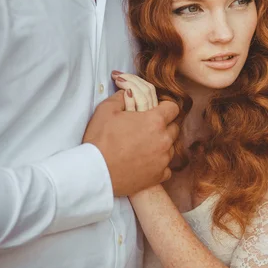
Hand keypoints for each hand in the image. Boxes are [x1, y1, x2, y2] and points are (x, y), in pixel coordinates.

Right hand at [82, 73, 178, 196]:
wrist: (94, 172)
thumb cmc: (99, 140)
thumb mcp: (106, 110)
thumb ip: (122, 96)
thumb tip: (129, 91)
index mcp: (155, 121)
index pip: (173, 108)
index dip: (164, 108)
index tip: (154, 111)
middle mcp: (164, 140)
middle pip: (174, 128)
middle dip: (163, 126)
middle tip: (146, 129)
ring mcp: (163, 160)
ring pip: (170, 147)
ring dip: (161, 145)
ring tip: (143, 146)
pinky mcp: (159, 177)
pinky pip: (166, 168)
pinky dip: (158, 165)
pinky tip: (145, 162)